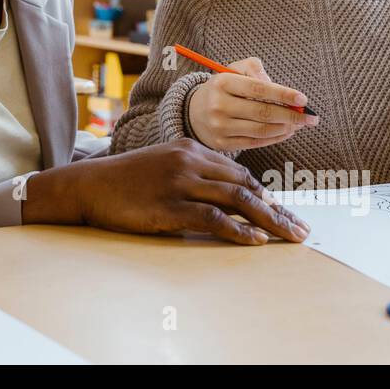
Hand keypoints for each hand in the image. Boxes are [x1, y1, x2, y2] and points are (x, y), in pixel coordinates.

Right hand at [26, 139, 310, 244]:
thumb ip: (192, 172)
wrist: (88, 186)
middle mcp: (189, 161)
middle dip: (278, 209)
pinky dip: (239, 230)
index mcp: (190, 148)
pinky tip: (256, 240)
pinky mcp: (168, 206)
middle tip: (301, 229)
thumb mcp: (162, 165)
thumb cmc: (124, 181)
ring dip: (270, 221)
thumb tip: (225, 193)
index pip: (239, 172)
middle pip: (245, 185)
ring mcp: (179, 183)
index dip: (266, 195)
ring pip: (237, 200)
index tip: (285, 214)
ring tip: (291, 237)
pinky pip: (213, 218)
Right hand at [186, 56, 317, 151]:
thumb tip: (278, 88)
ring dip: (286, 128)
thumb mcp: (234, 69)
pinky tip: (286, 132)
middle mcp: (218, 105)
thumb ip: (256, 70)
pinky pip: (255, 143)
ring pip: (261, 130)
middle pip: (263, 113)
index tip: (303, 99)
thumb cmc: (223, 87)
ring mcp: (219, 127)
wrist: (194, 111)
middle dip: (292, 115)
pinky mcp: (222, 143)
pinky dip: (274, 138)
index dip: (283, 94)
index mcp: (222, 83)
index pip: (259, 89)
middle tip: (311, 117)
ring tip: (299, 124)